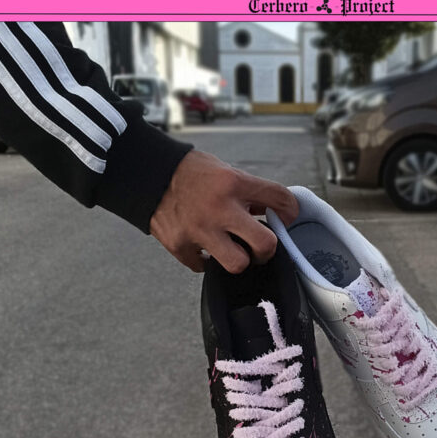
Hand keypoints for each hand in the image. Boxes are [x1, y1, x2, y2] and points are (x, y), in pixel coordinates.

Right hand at [149, 149, 298, 272]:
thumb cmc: (189, 173)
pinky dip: (206, 260)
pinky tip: (203, 246)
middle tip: (260, 248)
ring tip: (233, 250)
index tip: (288, 217)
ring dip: (238, 259)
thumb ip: (248, 192)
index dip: (290, 211)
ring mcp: (199, 230)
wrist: (146, 174)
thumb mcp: (224, 171)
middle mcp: (219, 209)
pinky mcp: (180, 245)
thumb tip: (273, 210)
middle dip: (267, 249)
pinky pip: (204, 266)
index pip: (278, 198)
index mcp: (233, 183)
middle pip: (264, 244)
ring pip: (237, 264)